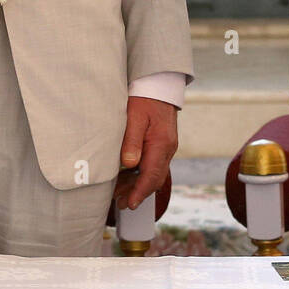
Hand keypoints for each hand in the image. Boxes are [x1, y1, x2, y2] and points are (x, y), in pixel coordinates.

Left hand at [114, 96, 177, 211]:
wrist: (160, 84)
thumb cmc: (145, 97)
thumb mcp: (134, 116)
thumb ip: (131, 141)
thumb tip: (129, 164)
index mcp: (161, 143)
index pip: (151, 175)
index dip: (139, 192)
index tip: (129, 204)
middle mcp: (167, 148)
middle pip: (154, 178)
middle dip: (138, 193)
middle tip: (120, 202)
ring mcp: (167, 146)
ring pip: (154, 173)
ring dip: (138, 184)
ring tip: (120, 192)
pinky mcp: (162, 143)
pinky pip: (154, 164)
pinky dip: (141, 173)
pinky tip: (128, 175)